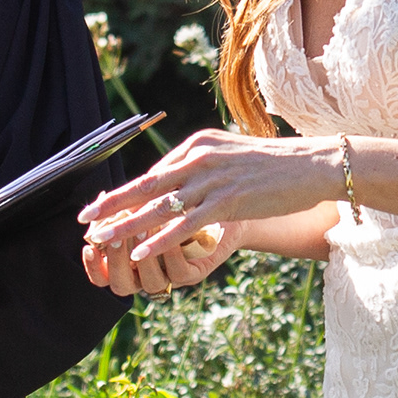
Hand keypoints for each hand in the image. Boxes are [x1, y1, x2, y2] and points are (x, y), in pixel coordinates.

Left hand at [79, 129, 341, 255]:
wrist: (313, 164)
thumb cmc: (274, 164)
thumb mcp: (229, 155)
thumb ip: (200, 165)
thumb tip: (173, 179)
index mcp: (197, 146)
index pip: (154, 173)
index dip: (126, 193)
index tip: (101, 207)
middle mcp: (199, 158)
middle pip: (145, 186)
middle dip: (111, 205)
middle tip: (84, 219)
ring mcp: (213, 180)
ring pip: (159, 207)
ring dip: (125, 226)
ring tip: (100, 239)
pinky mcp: (229, 201)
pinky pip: (186, 225)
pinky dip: (159, 239)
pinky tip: (140, 252)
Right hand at [82, 215, 231, 296]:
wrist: (221, 204)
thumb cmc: (178, 203)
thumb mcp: (148, 203)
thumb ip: (125, 207)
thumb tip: (101, 199)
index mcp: (129, 260)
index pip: (103, 276)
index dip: (93, 266)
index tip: (89, 245)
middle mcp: (147, 273)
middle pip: (121, 286)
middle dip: (116, 262)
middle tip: (115, 236)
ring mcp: (170, 277)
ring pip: (150, 283)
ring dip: (143, 258)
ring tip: (141, 229)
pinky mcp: (194, 273)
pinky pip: (178, 272)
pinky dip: (170, 254)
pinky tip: (167, 233)